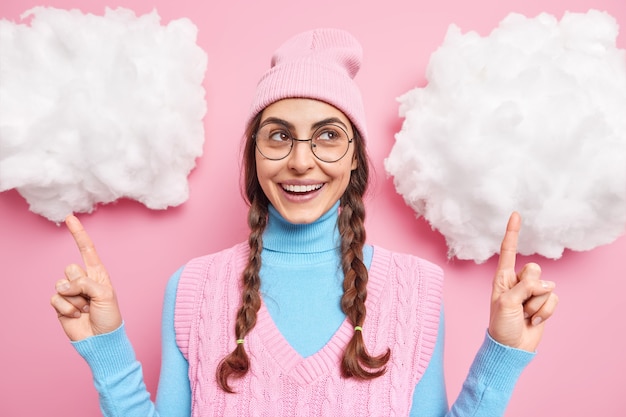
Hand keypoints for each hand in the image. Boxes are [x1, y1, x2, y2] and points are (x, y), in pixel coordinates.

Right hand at [50, 215, 121, 340]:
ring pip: (61, 284)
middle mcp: (83, 280)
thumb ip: (85, 282)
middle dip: (80, 285)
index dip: (78, 234)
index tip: (70, 217)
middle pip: (71, 268)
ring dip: (75, 300)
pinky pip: (56, 298)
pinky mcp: (60, 304)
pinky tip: (77, 316)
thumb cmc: (109, 317)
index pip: (86, 250)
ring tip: (86, 310)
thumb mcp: (105, 294)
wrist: (101, 339)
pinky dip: (67, 308)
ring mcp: (70, 292)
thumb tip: (62, 285)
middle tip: (91, 300)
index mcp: (98, 274)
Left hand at [488, 212, 558, 351]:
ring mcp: (532, 292)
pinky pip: (553, 300)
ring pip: (546, 286)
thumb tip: (546, 284)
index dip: (513, 232)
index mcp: (502, 277)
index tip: (515, 214)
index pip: (508, 250)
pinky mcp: (544, 303)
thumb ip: (524, 288)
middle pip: (534, 269)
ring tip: (524, 315)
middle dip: (530, 287)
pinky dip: (545, 312)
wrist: (511, 347)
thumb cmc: (501, 324)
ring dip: (536, 304)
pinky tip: (533, 320)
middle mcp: (517, 281)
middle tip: (519, 304)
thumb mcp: (506, 303)